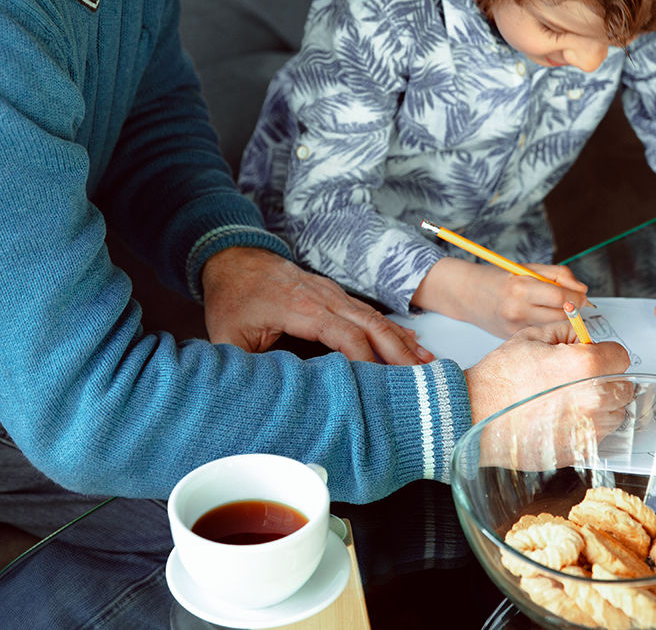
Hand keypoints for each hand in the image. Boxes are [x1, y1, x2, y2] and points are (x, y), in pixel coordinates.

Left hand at [201, 247, 432, 364]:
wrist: (233, 258)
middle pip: (371, 325)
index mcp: (300, 308)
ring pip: (375, 317)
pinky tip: (410, 342)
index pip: (345, 335)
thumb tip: (264, 397)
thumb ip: (247, 366)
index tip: (380, 386)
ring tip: (427, 364)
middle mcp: (323, 297)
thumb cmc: (231, 298)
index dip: (365, 361)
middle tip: (422, 379)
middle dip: (398, 352)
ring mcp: (332, 293)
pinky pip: (368, 312)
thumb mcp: (228, 338)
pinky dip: (392, 328)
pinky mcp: (334, 295)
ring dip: (401, 341)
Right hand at [411, 257, 589, 337]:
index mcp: (520, 289)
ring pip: (555, 328)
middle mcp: (518, 311)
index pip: (562, 298)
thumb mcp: (527, 268)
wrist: (466, 295)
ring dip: (563, 319)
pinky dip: (548, 326)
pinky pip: (542, 334)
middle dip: (574, 309)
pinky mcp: (515, 339)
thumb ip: (558, 274)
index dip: (578, 297)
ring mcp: (516, 328)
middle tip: (575, 301)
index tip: (582, 294)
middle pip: (562, 317)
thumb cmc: (497, 278)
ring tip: (556, 308)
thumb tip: (582, 289)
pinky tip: (540, 317)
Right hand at [463, 320, 630, 423]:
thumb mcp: (531, 337)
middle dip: (606, 378)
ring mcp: (587, 428)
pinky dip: (586, 426)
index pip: (621, 356)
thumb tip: (582, 335)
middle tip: (581, 377)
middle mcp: (593, 399)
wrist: (476, 413)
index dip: (605, 353)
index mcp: (585, 366)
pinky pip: (597, 435)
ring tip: (569, 399)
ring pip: (614, 414)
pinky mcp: (578, 450)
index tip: (596, 356)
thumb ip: (565, 332)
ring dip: (600, 405)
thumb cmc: (499, 378)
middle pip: (623, 387)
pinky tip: (560, 417)